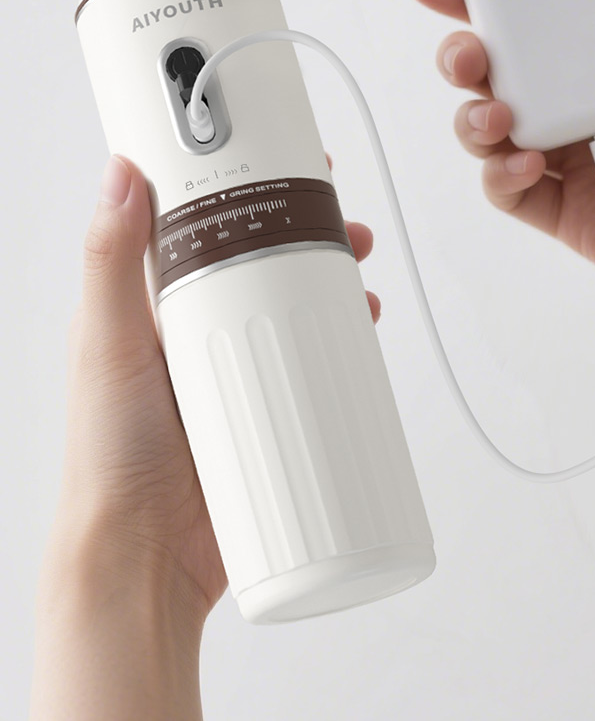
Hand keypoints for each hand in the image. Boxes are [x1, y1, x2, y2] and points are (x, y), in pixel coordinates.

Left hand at [29, 154, 379, 720]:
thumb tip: (120, 175)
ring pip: (292, 308)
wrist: (144, 559)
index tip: (281, 160)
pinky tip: (360, 334)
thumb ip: (110, 262)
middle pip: (260, 262)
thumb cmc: (109, 458)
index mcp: (154, 307)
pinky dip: (339, 342)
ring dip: (330, 281)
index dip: (241, 188)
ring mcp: (233, 371)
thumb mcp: (106, 345)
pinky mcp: (264, 411)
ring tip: (361, 273)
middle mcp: (196, 332)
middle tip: (341, 219)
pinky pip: (309, 365)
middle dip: (304, 233)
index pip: (203, 227)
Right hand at [407, 0, 594, 341]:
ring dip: (473, 116)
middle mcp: (581, 102)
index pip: (534, 14)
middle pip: (494, 69)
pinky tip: (527, 165)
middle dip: (461, 56)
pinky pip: (504, 187)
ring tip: (498, 116)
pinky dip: (500, 174)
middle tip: (465, 55)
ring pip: (485, 126)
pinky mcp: (558, 209)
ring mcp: (566, 156)